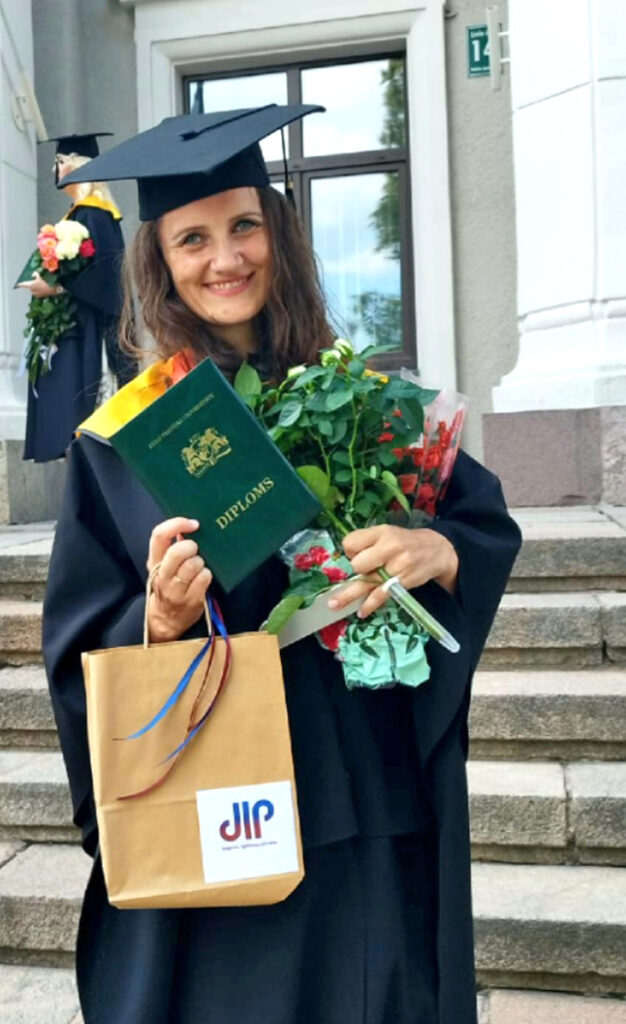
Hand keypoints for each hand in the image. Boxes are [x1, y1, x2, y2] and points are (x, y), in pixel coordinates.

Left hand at [17, 272, 60, 298]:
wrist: (53, 289)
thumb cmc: (46, 281)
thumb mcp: (40, 275)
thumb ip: (35, 274)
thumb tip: (33, 275)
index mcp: (31, 285)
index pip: (23, 284)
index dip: (20, 284)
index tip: (17, 284)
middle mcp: (32, 290)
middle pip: (30, 286)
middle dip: (32, 284)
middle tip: (37, 281)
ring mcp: (36, 294)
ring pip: (34, 290)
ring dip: (36, 287)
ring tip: (42, 285)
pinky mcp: (39, 296)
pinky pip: (37, 293)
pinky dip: (39, 290)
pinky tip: (44, 288)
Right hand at [146, 517, 211, 641]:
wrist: (166, 619)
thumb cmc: (168, 585)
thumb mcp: (163, 566)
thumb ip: (171, 547)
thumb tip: (188, 527)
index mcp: (154, 562)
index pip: (159, 536)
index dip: (177, 524)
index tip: (193, 524)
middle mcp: (163, 576)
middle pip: (177, 552)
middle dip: (191, 546)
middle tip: (196, 549)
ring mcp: (176, 590)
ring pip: (193, 565)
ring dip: (200, 562)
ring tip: (199, 565)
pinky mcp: (191, 600)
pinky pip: (204, 578)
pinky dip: (207, 574)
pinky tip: (204, 576)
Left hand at [328, 524, 458, 619]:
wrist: (437, 550)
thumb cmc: (405, 542)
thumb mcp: (386, 533)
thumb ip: (367, 543)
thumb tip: (346, 559)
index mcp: (381, 532)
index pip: (350, 542)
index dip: (349, 551)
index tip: (357, 554)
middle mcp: (389, 547)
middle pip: (357, 564)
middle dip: (356, 570)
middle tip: (366, 569)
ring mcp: (397, 566)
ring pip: (367, 582)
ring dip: (349, 595)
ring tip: (333, 605)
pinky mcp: (402, 582)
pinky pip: (381, 595)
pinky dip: (370, 605)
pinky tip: (361, 611)